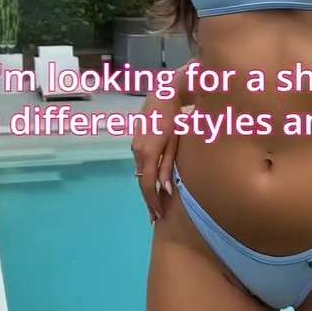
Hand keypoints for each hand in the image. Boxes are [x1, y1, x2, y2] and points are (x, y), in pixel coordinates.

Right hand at [131, 92, 182, 223]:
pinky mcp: (137, 140)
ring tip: (155, 205)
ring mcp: (135, 145)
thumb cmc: (177, 116)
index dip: (152, 201)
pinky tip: (153, 183)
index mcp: (147, 152)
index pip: (147, 184)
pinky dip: (147, 175)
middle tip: (155, 217)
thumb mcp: (176, 142)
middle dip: (148, 199)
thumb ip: (169, 166)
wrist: (165, 92)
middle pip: (141, 181)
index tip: (158, 215)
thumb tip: (165, 189)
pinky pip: (141, 163)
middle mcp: (136, 150)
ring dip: (147, 188)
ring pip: (140, 172)